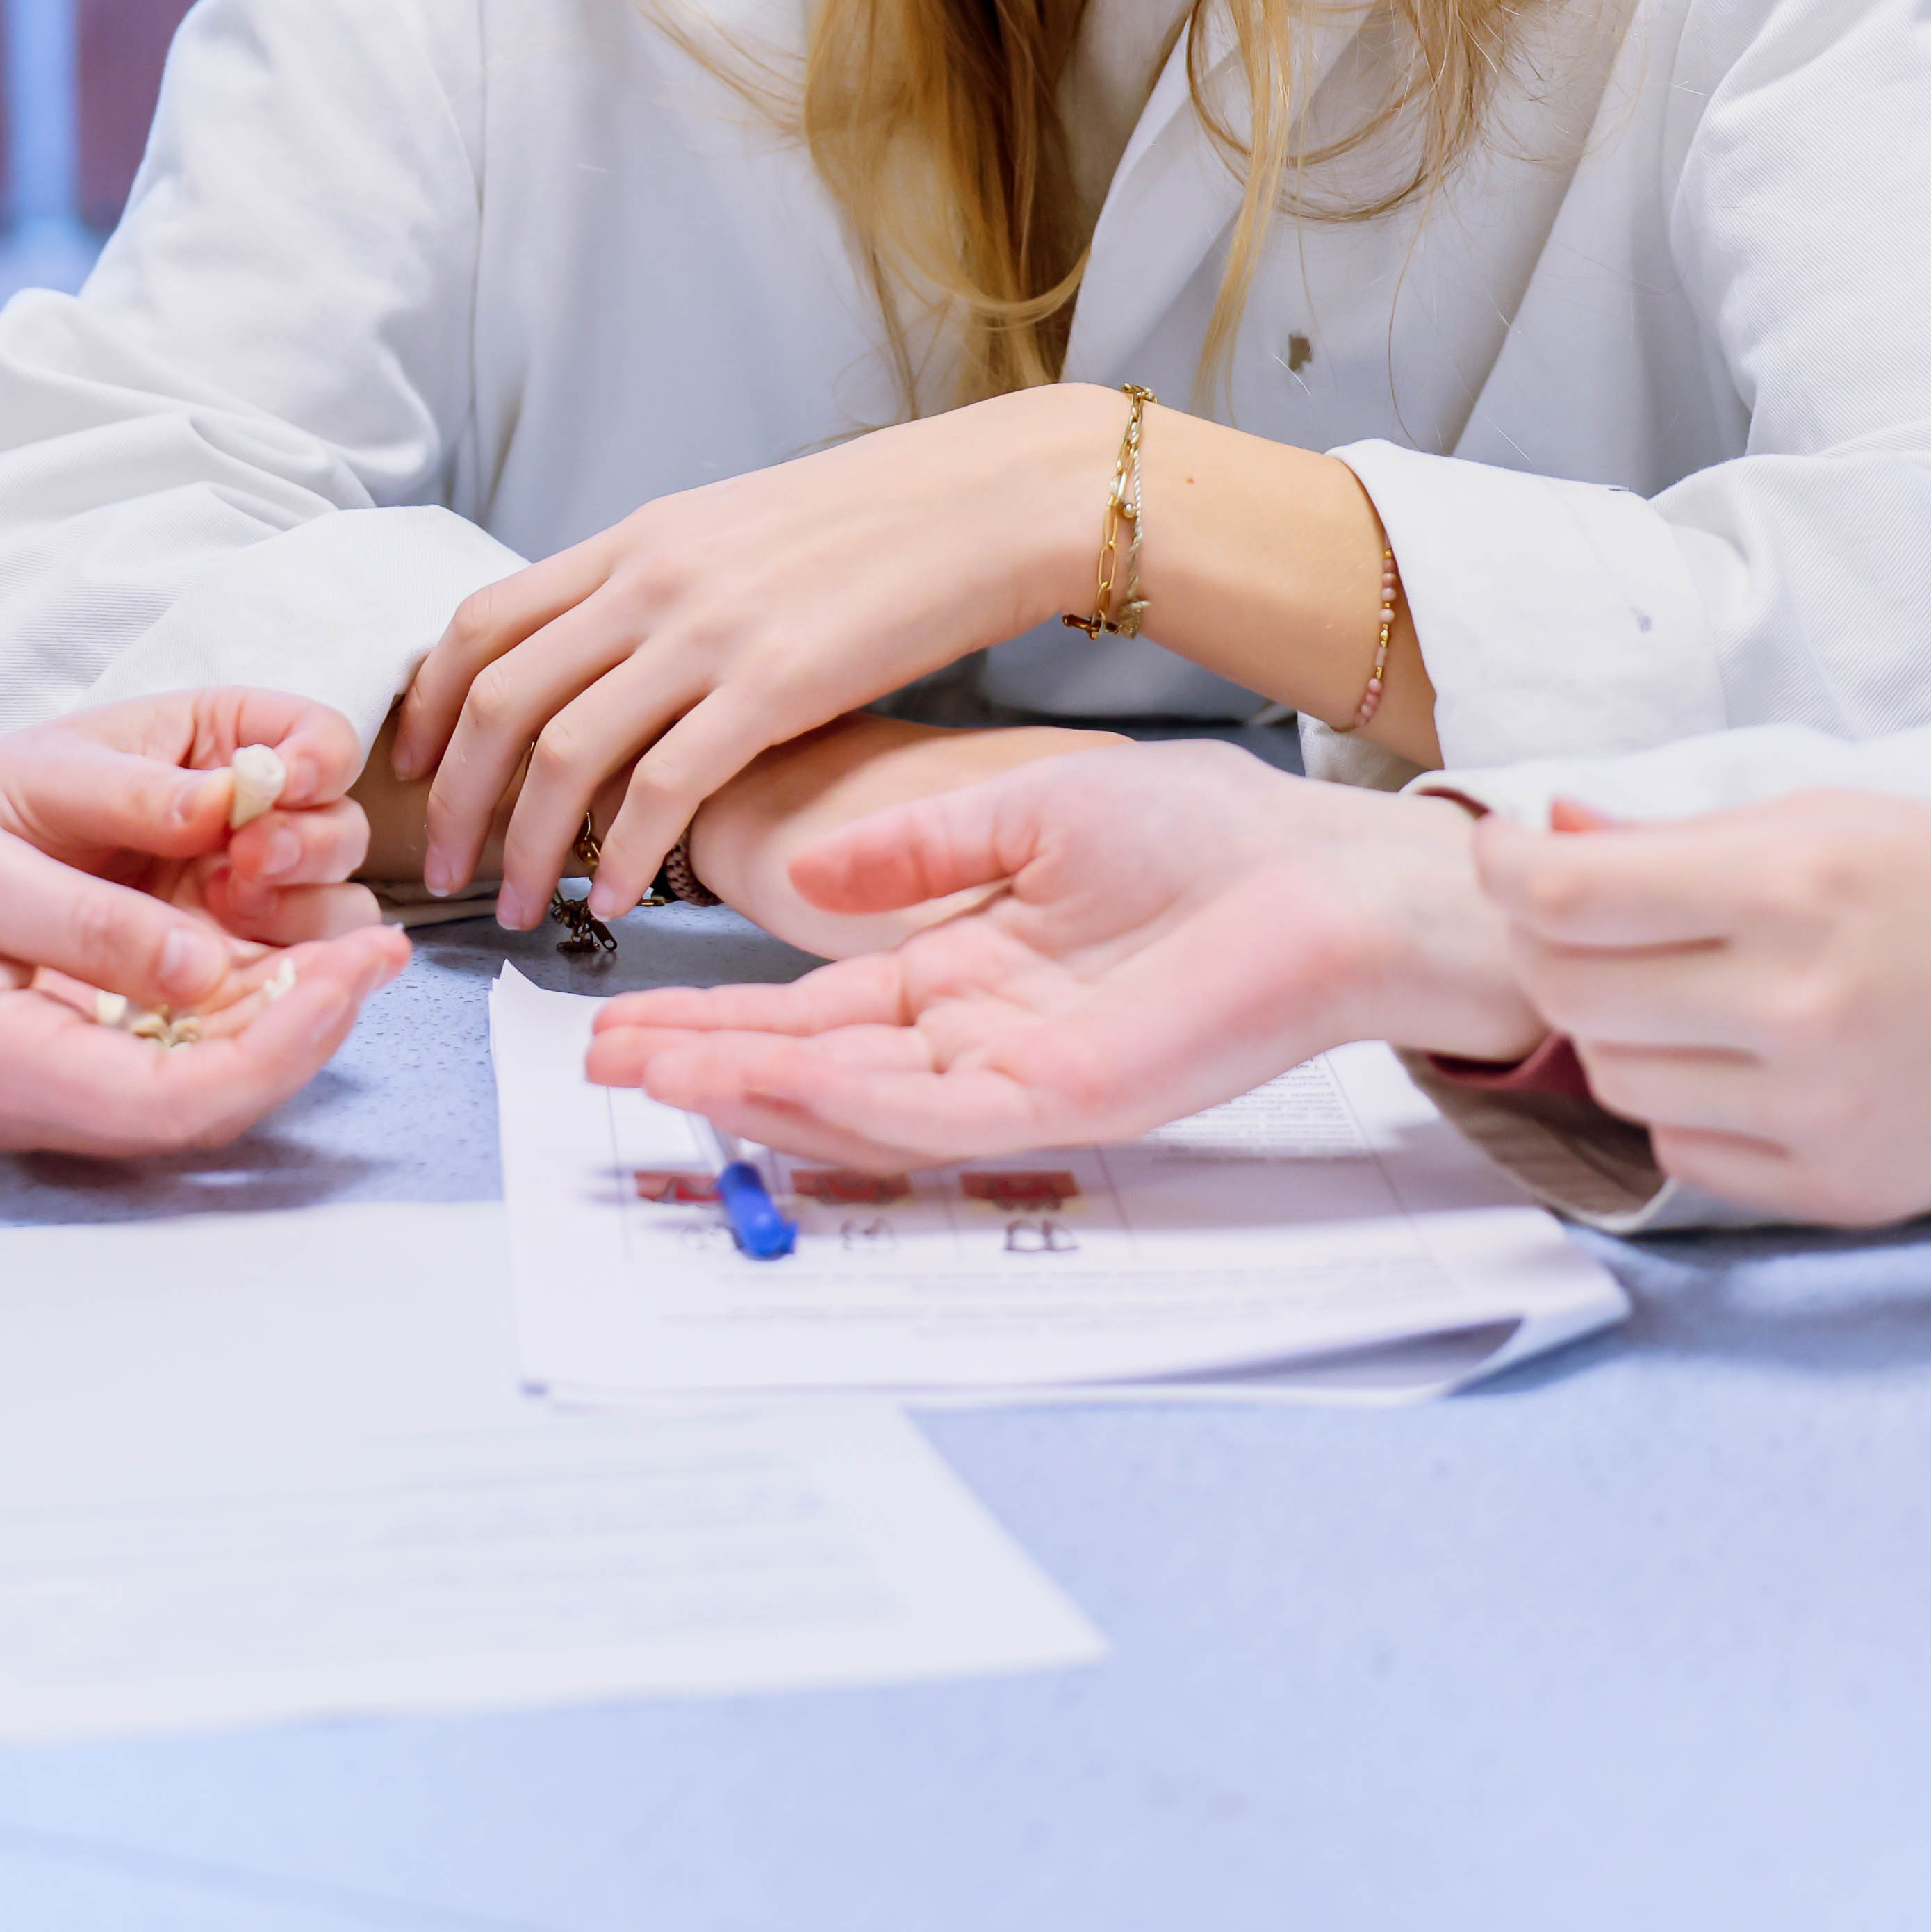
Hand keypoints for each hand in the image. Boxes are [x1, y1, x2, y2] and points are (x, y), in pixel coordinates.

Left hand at [0, 686, 385, 948]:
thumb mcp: (52, 781)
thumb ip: (137, 792)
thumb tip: (226, 802)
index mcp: (223, 742)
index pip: (319, 739)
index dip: (317, 758)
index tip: (281, 781)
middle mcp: (250, 821)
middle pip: (340, 831)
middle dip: (309, 845)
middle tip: (246, 860)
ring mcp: (243, 899)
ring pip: (332, 910)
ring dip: (304, 913)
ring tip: (226, 907)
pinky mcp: (221, 969)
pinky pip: (283, 977)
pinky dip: (276, 977)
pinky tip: (227, 971)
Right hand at [0, 777, 410, 1158]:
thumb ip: (88, 925)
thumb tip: (209, 967)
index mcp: (6, 1065)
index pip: (183, 1096)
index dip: (287, 1040)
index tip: (354, 966)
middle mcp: (28, 1098)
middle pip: (203, 1106)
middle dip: (306, 1034)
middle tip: (382, 949)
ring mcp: (35, 1085)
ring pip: (189, 1089)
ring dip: (277, 1028)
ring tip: (351, 950)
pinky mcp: (43, 1052)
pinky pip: (157, 1059)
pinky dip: (226, 1017)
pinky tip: (269, 957)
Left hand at [394, 386, 1111, 930]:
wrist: (988, 498)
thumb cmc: (875, 526)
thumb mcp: (735, 533)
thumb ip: (658, 586)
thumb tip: (604, 657)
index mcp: (636, 539)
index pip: (484, 621)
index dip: (431, 704)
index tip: (413, 770)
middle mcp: (652, 579)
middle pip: (504, 696)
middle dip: (455, 795)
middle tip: (441, 868)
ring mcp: (711, 631)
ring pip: (567, 751)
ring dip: (526, 843)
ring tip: (519, 907)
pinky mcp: (777, 685)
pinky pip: (667, 787)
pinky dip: (624, 853)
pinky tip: (616, 899)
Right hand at [575, 741, 1530, 1169]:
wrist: (1325, 874)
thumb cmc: (1209, 841)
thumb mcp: (1029, 817)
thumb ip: (918, 852)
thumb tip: (811, 871)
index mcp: (967, 977)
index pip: (816, 1014)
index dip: (720, 1018)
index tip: (630, 1015)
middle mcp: (977, 1042)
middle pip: (812, 1071)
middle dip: (706, 1070)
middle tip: (605, 1069)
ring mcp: (1015, 1079)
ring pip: (853, 1106)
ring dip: (749, 1092)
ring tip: (652, 1076)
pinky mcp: (1064, 1101)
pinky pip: (931, 1115)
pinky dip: (843, 1100)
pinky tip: (771, 1079)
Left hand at [1473, 789, 1930, 1224]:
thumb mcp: (1836, 817)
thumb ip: (1680, 836)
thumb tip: (1545, 833)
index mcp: (1794, 887)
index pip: (1567, 897)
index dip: (1507, 870)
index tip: (1505, 853)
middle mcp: (1798, 1005)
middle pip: (1573, 993)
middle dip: (1553, 950)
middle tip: (1587, 924)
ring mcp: (1818, 1110)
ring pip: (1616, 1079)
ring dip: (1618, 1029)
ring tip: (1683, 991)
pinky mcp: (1840, 1187)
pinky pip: (1685, 1152)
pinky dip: (1685, 1104)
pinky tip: (1739, 1062)